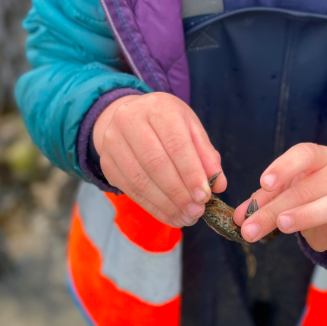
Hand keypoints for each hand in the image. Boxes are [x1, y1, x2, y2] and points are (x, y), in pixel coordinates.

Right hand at [93, 92, 225, 227]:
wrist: (128, 117)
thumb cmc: (167, 123)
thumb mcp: (190, 129)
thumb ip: (206, 155)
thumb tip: (219, 184)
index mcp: (158, 108)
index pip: (176, 144)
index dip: (191, 172)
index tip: (205, 196)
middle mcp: (130, 120)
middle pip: (156, 163)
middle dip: (179, 192)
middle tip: (197, 211)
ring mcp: (113, 142)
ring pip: (141, 180)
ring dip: (167, 204)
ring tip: (187, 217)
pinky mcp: (107, 163)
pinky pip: (131, 191)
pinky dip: (153, 208)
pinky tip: (171, 216)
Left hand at [233, 143, 326, 251]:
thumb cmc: (308, 191)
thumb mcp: (285, 190)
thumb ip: (264, 200)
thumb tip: (240, 217)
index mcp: (320, 158)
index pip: (304, 154)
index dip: (284, 167)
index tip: (264, 183)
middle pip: (308, 188)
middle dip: (276, 209)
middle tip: (251, 227)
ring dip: (306, 216)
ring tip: (281, 226)